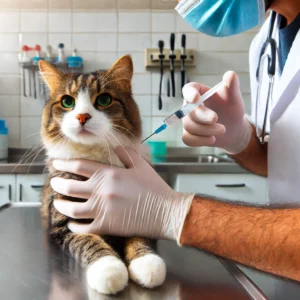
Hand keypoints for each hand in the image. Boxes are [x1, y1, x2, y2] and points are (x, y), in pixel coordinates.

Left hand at [51, 147, 193, 242]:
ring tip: (58, 203)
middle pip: (70, 188)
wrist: (165, 211)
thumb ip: (126, 154)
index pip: (79, 167)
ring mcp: (101, 210)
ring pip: (72, 209)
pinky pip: (83, 227)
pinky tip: (72, 224)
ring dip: (61, 205)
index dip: (64, 164)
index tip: (55, 163)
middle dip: (58, 184)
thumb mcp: (141, 165)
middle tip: (54, 183)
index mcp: (109, 174)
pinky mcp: (106, 226)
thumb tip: (115, 146)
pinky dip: (74, 226)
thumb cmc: (154, 187)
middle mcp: (100, 191)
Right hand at [182, 71, 251, 153]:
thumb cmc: (232, 111)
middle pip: (189, 112)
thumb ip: (231, 87)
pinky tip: (212, 139)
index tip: (196, 98)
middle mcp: (190, 107)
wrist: (233, 130)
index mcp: (199, 93)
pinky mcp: (189, 135)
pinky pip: (187, 139)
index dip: (190, 93)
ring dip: (206, 130)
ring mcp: (188, 121)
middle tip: (217, 119)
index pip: (188, 89)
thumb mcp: (234, 99)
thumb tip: (230, 74)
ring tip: (222, 130)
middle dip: (203, 117)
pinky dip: (200, 141)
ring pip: (189, 127)